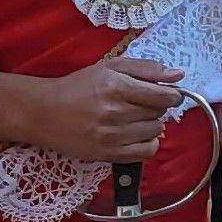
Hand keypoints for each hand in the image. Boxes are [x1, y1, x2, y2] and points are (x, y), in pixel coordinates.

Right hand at [28, 56, 181, 162]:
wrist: (42, 112)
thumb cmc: (77, 87)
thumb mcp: (110, 68)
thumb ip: (146, 69)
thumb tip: (178, 74)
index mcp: (117, 87)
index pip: (165, 96)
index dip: (171, 95)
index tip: (166, 95)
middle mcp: (115, 112)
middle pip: (160, 113)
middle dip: (155, 107)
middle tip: (138, 104)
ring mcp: (111, 136)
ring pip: (155, 131)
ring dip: (150, 125)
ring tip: (132, 119)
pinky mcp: (107, 154)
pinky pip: (146, 152)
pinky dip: (147, 144)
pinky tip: (135, 135)